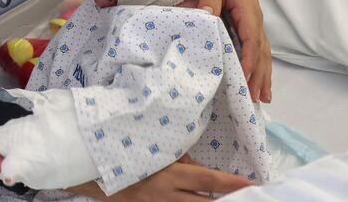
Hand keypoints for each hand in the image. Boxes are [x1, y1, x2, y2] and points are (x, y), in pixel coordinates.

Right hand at [65, 155, 252, 200]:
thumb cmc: (126, 155)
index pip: (208, 179)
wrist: (94, 175)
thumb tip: (200, 166)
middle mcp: (168, 195)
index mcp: (170, 174)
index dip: (231, 183)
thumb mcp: (154, 151)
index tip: (253, 183)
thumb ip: (178, 158)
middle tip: (252, 200)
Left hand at [198, 0, 271, 101]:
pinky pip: (258, 50)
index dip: (248, 60)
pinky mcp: (249, 26)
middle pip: (261, 53)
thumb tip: (207, 16)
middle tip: (255, 99)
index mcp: (248, 12)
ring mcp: (254, 24)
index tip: (244, 78)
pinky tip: (259, 80)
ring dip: (263, 76)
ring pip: (263, 54)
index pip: (251, 40)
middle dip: (259, 76)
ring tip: (263, 98)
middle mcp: (255, 21)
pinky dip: (260, 66)